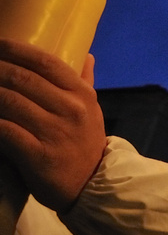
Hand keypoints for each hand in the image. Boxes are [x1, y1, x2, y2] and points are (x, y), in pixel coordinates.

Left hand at [0, 40, 104, 210]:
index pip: (46, 62)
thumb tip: (86, 55)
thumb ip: (84, 82)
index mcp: (81, 94)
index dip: (16, 49)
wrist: (92, 185)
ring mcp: (55, 133)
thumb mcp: (92, 110)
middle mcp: (70, 109)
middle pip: (22, 79)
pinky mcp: (38, 155)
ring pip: (9, 102)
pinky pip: (6, 131)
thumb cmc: (85, 143)